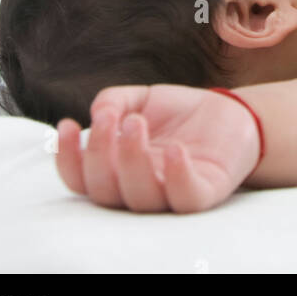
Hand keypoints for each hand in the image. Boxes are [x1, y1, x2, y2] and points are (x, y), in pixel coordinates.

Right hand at [55, 84, 260, 213]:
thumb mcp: (142, 97)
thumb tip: (97, 113)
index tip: (67, 124)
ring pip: (140, 198)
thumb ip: (114, 100)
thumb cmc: (179, 113)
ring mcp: (170, 194)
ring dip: (132, 160)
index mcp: (117, 170)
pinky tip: (173, 149)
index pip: (82, 178)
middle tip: (112, 118)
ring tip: (136, 121)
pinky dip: (176, 176)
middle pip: (105, 191)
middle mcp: (139, 188)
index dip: (68, 158)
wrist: (230, 114)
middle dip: (100, 154)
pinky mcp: (203, 193)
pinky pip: (185, 198)